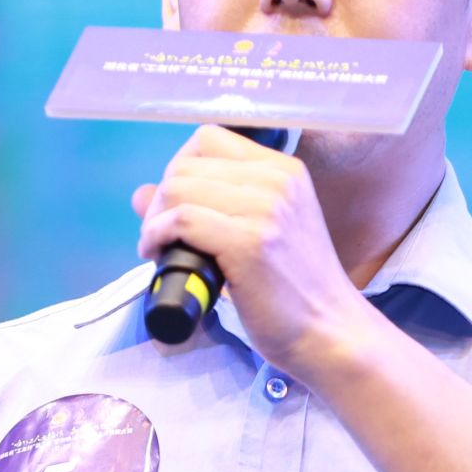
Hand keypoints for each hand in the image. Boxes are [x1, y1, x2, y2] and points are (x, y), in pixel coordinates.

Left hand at [132, 126, 376, 375]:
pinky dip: (157, 235)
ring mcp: (266, 209)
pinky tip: (157, 253)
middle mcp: (278, 181)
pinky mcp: (250, 242)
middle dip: (162, 198)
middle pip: (187, 164)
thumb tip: (141, 194)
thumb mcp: (259, 234)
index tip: (175, 204)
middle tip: (160, 234)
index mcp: (285, 171)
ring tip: (158, 246)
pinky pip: (181, 220)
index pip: (209, 139)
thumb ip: (208, 206)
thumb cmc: (295, 291)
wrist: (329, 332)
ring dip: (155, 219)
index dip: (179, 168)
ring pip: (178, 189)